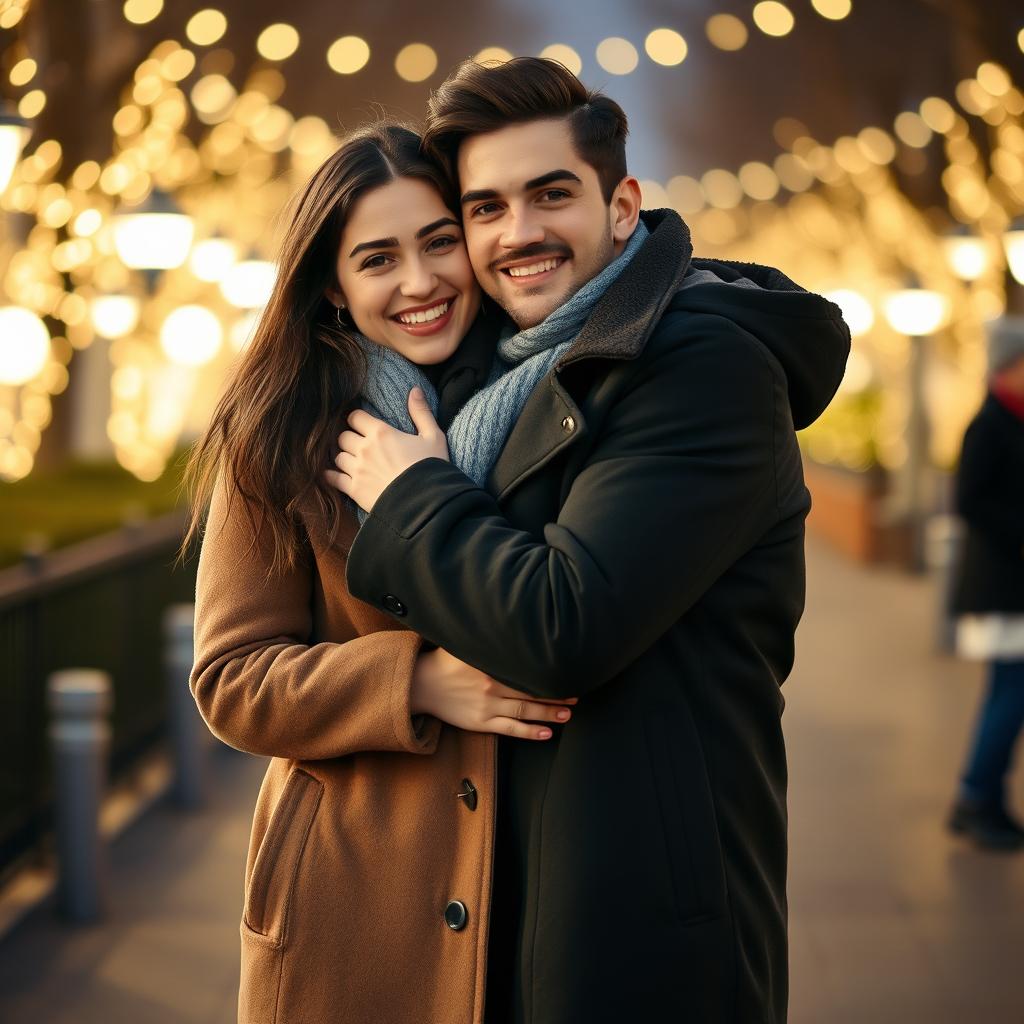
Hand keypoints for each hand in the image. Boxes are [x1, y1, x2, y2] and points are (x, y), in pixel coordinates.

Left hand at [324, 387, 448, 512]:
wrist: (428, 504)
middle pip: (342, 436)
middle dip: (349, 438)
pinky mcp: (354, 490)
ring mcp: (357, 470)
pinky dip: (330, 475)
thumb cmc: (432, 469)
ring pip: (337, 456)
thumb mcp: (434, 437)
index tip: (363, 425)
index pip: (354, 417)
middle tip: (358, 444)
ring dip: (343, 456)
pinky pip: (332, 478)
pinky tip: (335, 475)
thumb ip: (421, 412)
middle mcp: (364, 449)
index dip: (357, 419)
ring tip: (352, 460)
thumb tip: (414, 390)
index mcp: (381, 432)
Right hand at [412, 647, 577, 740]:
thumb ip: (487, 637)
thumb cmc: (446, 661)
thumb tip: (509, 620)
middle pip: (530, 692)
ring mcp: (486, 707)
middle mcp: (490, 686)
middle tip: (575, 696)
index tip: (566, 672)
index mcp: (489, 665)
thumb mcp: (465, 644)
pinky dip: (529, 732)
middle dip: (555, 695)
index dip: (546, 673)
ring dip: (548, 714)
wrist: (422, 684)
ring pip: (524, 712)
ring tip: (568, 714)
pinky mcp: (480, 723)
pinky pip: (509, 729)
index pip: (525, 670)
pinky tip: (546, 733)